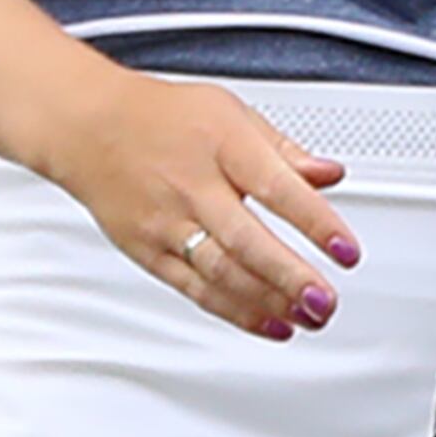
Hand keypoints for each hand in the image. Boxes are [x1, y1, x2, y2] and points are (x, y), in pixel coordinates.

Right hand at [39, 66, 360, 338]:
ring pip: (221, 272)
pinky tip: (268, 323)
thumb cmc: (163, 117)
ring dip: (267, 302)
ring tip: (307, 318)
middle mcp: (192, 186)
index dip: (316, 222)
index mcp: (222, 145)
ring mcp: (167, 223)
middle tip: (325, 301)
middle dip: (290, 277)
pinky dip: (234, 311)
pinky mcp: (148, 252)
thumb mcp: (232, 113)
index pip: (277, 187)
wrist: (88, 128)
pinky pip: (194, 289)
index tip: (347, 250)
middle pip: (246, 240)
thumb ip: (284, 151)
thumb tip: (330, 174)